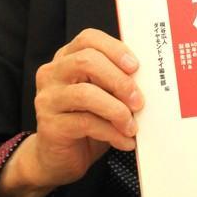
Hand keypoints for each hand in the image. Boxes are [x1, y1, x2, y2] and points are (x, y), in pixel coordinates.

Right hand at [0, 29, 142, 196]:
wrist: (59, 158)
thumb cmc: (87, 120)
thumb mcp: (103, 94)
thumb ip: (116, 80)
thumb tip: (148, 79)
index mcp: (67, 58)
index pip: (89, 39)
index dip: (114, 49)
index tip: (135, 67)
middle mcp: (53, 73)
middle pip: (86, 61)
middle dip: (119, 80)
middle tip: (139, 101)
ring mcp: (48, 98)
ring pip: (85, 94)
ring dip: (117, 110)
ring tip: (132, 126)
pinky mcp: (50, 125)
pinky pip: (85, 123)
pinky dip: (111, 132)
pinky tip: (125, 141)